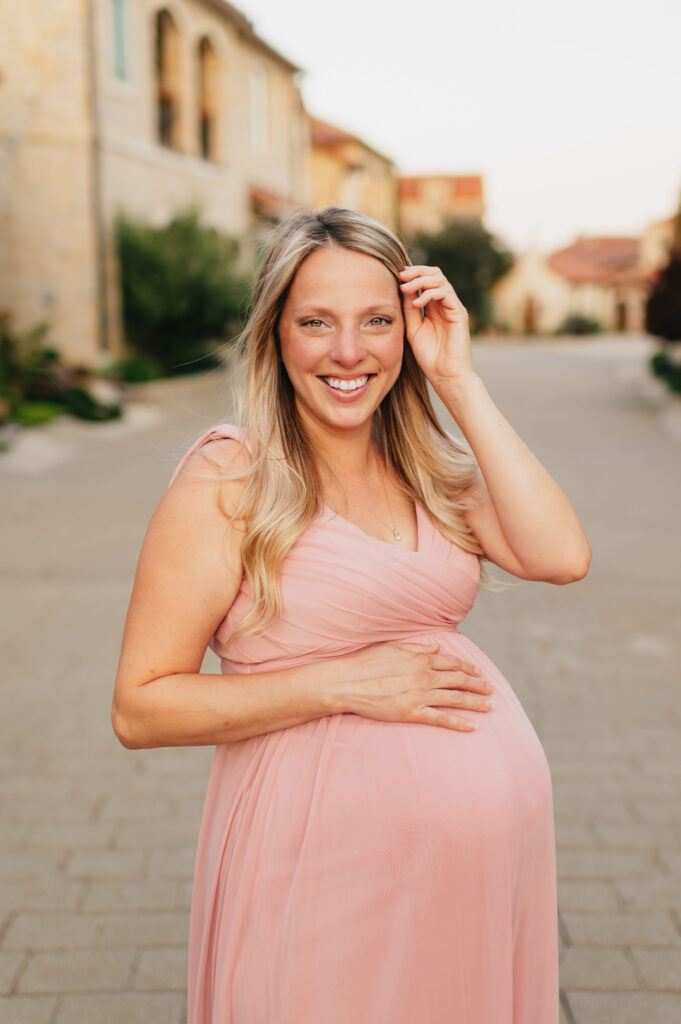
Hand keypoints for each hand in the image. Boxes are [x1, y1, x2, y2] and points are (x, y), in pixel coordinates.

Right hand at [330, 640, 493, 732]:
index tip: (478, 672)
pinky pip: (441, 718)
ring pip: (455, 699)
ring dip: (475, 703)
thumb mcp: (393, 647)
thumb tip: (437, 647)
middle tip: (491, 689)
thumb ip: (417, 648)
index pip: (452, 662)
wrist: (348, 682)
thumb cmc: (367, 663)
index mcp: (421, 659)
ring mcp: (420, 695)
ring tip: (490, 707)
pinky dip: (459, 723)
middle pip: (459, 680)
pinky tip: (472, 727)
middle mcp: (424, 676)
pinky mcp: (412, 713)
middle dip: (478, 684)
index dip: (468, 667)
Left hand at [398, 265, 474, 387]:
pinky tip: (417, 303)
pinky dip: (430, 294)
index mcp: (434, 306)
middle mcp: (445, 304)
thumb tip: (402, 288)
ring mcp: (453, 307)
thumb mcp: (413, 329)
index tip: (396, 276)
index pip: (426, 280)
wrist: (446, 375)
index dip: (412, 274)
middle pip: (435, 274)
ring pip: (441, 280)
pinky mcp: (459, 314)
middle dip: (417, 271)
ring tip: (406, 287)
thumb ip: (409, 309)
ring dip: (421, 280)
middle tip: (401, 275)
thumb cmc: (430, 356)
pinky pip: (446, 294)